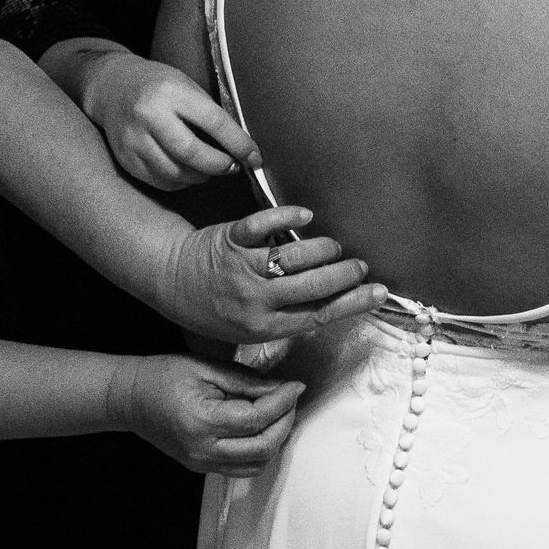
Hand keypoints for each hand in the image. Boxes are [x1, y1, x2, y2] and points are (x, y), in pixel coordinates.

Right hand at [81, 48, 258, 189]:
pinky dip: (179, 182)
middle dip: (219, 165)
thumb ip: (209, 114)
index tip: (255, 158)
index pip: (215, 123)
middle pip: (192, 154)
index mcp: (172, 92)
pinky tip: (186, 172)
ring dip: (200, 177)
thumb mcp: (185, 86)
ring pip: (176, 173)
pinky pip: (160, 181)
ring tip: (208, 169)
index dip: (239, 145)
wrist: (111, 87)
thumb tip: (240, 147)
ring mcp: (134, 139)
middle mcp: (150, 115)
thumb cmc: (158, 85)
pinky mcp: (126, 158)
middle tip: (231, 166)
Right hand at [116, 355, 305, 475]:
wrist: (129, 399)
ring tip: (278, 414)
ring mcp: (202, 463)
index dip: (283, 401)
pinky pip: (242, 468)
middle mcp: (203, 450)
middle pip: (263, 447)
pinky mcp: (202, 468)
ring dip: (275, 440)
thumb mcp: (205, 368)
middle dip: (285, 422)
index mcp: (202, 421)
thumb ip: (245, 380)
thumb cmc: (162, 376)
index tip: (296, 385)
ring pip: (257, 464)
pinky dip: (259, 450)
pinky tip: (261, 428)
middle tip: (291, 400)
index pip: (257, 418)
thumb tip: (282, 387)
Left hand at [165, 203, 383, 344]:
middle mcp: (257, 300)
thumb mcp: (244, 333)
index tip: (380, 292)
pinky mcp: (232, 239)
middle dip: (346, 273)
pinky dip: (287, 217)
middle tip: (359, 266)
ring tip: (334, 246)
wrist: (169, 280)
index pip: (319, 315)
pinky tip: (305, 215)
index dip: (353, 303)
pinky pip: (264, 225)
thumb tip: (327, 313)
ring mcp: (244, 268)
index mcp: (264, 327)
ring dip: (323, 248)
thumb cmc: (210, 309)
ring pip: (295, 256)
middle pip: (315, 285)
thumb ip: (282, 325)